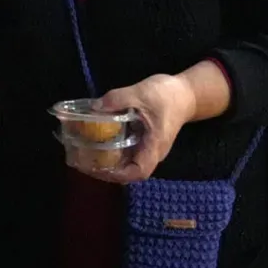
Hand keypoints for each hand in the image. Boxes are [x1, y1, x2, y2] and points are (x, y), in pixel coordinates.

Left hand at [86, 73, 202, 182]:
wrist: (185, 93)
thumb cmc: (167, 95)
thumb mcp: (141, 92)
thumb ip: (118, 99)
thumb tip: (95, 107)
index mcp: (154, 145)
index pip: (140, 171)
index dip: (119, 174)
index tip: (98, 167)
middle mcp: (151, 151)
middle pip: (130, 172)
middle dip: (106, 170)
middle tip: (82, 161)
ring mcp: (147, 148)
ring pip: (126, 163)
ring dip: (106, 163)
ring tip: (84, 155)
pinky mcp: (143, 141)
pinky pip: (126, 152)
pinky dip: (110, 151)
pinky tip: (95, 142)